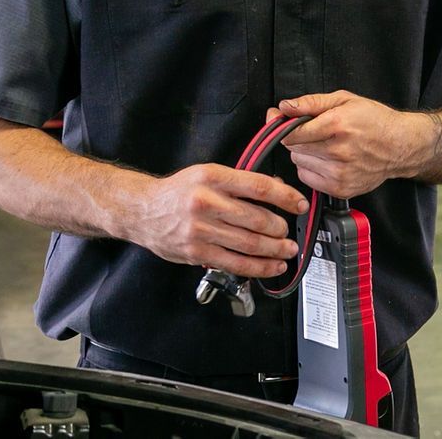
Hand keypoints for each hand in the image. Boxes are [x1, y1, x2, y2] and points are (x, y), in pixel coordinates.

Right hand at [124, 163, 306, 277]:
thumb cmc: (179, 191)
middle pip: (257, 219)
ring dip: (275, 250)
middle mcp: (207, 202)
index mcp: (213, 177)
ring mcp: (200, 230)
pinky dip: (257, 267)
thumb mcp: (208, 174)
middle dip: (281, 228)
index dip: (285, 197)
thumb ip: (239, 183)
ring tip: (287, 250)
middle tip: (290, 232)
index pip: (259, 186)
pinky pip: (234, 263)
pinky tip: (271, 266)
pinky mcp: (196, 252)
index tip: (299, 204)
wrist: (142, 210)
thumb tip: (277, 191)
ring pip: (249, 243)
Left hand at [275, 90, 425, 197]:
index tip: (282, 124)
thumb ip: (310, 103)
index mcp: (337, 125)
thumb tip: (283, 107)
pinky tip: (328, 160)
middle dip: (299, 138)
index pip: (292, 133)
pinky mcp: (340, 188)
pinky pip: (307, 178)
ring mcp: (339, 173)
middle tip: (315, 132)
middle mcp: (338, 151)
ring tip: (326, 146)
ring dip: (306, 154)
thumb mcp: (345, 100)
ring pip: (299, 163)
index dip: (283, 127)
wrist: (401, 146)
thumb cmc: (375, 120)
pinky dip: (312, 169)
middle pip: (293, 148)